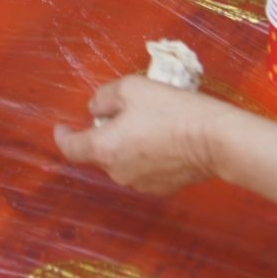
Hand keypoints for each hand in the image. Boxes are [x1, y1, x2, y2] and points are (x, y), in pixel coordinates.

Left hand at [52, 75, 231, 195]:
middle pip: (99, 153)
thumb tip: (96, 110)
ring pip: (121, 161)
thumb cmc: (170, 110)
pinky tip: (161, 141)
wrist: (215, 139)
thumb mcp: (131, 88)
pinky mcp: (163, 189)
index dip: (62, 136)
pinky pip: (142, 170)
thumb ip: (104, 98)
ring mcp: (141, 184)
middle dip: (102, 134)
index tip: (61, 127)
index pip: (71, 148)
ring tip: (145, 124)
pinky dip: (143, 156)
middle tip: (120, 112)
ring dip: (124, 145)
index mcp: (104, 149)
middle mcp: (117, 172)